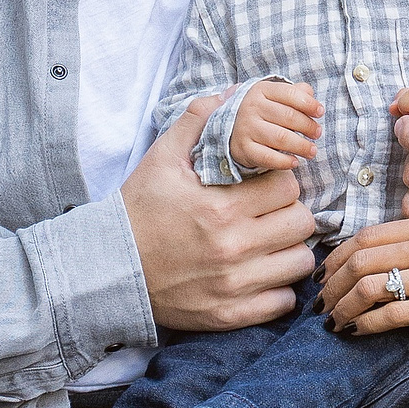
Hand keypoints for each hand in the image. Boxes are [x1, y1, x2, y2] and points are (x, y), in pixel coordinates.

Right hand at [121, 101, 313, 332]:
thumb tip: (232, 92)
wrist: (107, 271)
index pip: (287, 186)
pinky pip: (282, 301)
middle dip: (289, 213)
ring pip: (299, 262)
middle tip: (269, 213)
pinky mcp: (230, 315)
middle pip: (300, 223)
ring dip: (287, 250)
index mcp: (220, 207)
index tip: (266, 185)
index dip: (281, 180)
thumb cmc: (137, 212)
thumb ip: (198, 122)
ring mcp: (234, 285)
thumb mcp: (161, 160)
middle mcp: (233, 248)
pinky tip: (259, 273)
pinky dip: (277, 287)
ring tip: (268, 242)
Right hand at [231, 77, 320, 171]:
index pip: (290, 94)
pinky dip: (284, 161)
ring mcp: (246, 128)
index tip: (320, 112)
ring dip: (301, 146)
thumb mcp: (274, 96)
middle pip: (289, 116)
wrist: (230, 128)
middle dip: (308, 126)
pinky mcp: (243, 148)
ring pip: (281, 138)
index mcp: (261, 90)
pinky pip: (268, 157)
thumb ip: (295, 92)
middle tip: (317, 134)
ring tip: (312, 151)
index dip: (309, 103)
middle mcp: (252, 107)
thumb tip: (311, 94)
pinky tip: (295, 162)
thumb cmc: (262, 111)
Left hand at [321, 207, 408, 330]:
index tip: (323, 274)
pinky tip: (356, 331)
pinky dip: (365, 325)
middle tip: (320, 301)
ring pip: (369, 288)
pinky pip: (390, 316)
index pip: (366, 236)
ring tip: (333, 319)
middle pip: (361, 261)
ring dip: (343, 307)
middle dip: (332, 284)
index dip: (336, 257)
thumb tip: (360, 257)